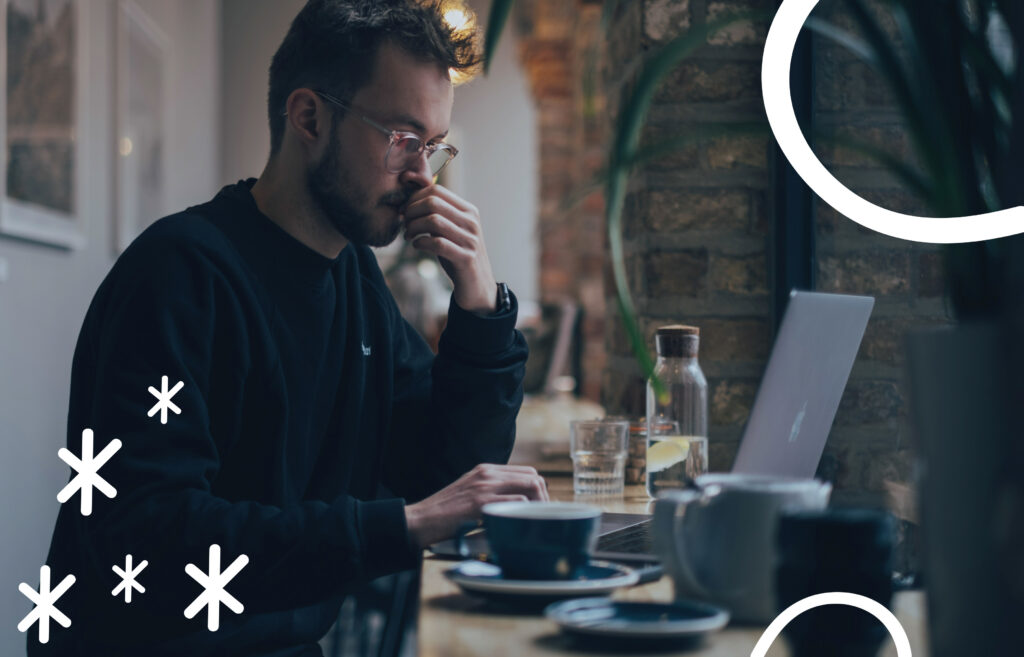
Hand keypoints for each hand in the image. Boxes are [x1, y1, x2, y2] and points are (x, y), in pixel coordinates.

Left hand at [402, 185, 496, 313]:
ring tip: (408, 235)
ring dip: (413, 227)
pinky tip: (416, 245)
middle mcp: (471, 222)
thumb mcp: (451, 230)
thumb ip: (438, 216)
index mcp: (468, 210)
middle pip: (433, 202)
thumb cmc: (458, 255)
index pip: (437, 190)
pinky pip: (437, 243)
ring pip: (433, 221)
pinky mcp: (466, 258)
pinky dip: (421, 242)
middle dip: (411, 212)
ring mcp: (470, 240)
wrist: (477, 285)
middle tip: (404, 223)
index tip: (404, 210)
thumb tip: (409, 202)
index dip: (414, 198)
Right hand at [404, 463, 548, 548]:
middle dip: (544, 498)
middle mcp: (487, 473)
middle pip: (534, 477)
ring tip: (535, 523)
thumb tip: (518, 505)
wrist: (420, 520)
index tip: (540, 508)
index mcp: (485, 470)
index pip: (527, 471)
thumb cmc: (444, 514)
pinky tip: (521, 526)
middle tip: (541, 518)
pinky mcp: (481, 503)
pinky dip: (525, 514)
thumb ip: (491, 493)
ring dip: (539, 506)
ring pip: (531, 486)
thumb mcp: (469, 493)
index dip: (539, 490)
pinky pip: (517, 501)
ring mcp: (484, 486)